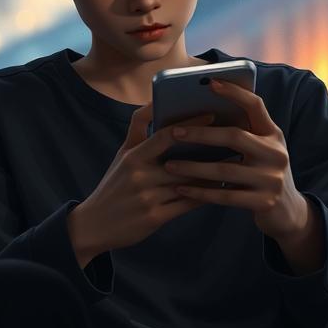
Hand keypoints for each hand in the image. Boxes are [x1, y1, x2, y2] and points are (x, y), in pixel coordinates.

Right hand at [70, 102, 218, 262]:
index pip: (164, 135)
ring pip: (188, 183)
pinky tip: (220, 189)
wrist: (94, 224)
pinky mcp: (154, 218)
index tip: (211, 115)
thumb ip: (138, 130)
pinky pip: (186, 205)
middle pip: (181, 160)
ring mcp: (147, 197)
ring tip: (233, 163)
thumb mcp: (121, 154)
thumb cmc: (114, 184)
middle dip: (208, 151)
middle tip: (233, 140)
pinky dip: (204, 196)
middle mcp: (140, 175)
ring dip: (212, 174)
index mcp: (133, 155)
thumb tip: (154, 102)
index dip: (190, 125)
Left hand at [161, 78, 308, 243]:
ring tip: (169, 165)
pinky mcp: (264, 202)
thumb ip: (242, 133)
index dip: (235, 92)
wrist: (288, 211)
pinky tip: (181, 188)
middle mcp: (275, 153)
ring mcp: (271, 179)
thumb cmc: (262, 172)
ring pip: (225, 169)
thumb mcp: (260, 149)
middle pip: (234, 136)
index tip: (211, 83)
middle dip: (201, 134)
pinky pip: (224, 196)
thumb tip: (200, 114)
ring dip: (193, 167)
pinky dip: (200, 192)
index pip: (255, 106)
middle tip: (173, 132)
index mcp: (273, 134)